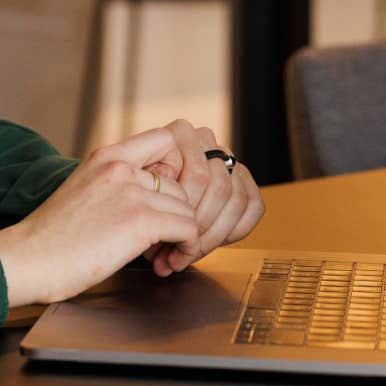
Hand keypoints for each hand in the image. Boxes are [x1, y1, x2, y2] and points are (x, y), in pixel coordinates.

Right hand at [0, 128, 201, 306]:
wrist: (28, 258)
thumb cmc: (51, 237)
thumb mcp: (84, 190)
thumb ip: (115, 185)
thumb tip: (150, 198)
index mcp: (107, 156)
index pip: (165, 140)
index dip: (176, 172)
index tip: (165, 203)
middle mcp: (121, 167)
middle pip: (181, 185)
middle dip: (179, 215)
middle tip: (164, 241)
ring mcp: (131, 191)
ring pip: (188, 209)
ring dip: (183, 235)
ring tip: (164, 254)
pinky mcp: (139, 220)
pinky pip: (189, 229)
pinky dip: (186, 249)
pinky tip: (169, 261)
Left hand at [136, 119, 264, 274]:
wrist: (138, 194)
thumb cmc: (132, 191)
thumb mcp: (131, 183)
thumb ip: (149, 184)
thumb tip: (167, 187)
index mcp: (180, 133)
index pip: (199, 176)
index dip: (187, 211)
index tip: (168, 233)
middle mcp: (207, 141)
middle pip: (220, 188)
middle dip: (199, 227)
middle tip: (179, 250)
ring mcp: (227, 158)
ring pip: (237, 199)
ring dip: (214, 235)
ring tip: (189, 253)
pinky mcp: (243, 179)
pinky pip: (254, 205)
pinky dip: (236, 229)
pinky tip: (215, 242)